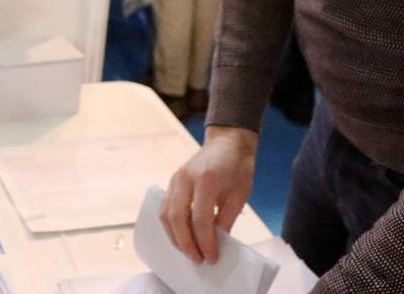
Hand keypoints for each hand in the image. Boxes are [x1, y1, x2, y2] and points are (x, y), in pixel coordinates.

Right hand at [162, 126, 256, 264]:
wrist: (226, 143)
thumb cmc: (237, 168)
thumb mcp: (239, 195)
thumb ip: (226, 219)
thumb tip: (216, 244)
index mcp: (206, 181)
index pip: (200, 219)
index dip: (205, 242)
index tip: (212, 257)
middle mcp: (185, 179)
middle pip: (177, 218)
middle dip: (187, 244)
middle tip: (198, 260)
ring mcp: (175, 179)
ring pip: (166, 214)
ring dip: (175, 237)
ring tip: (188, 252)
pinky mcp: (171, 182)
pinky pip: (164, 208)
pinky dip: (170, 226)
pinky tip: (180, 237)